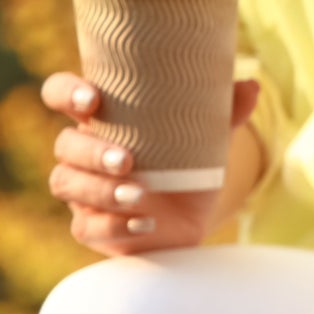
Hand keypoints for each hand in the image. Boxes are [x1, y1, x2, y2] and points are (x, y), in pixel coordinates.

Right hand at [41, 71, 259, 256]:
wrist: (189, 221)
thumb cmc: (186, 167)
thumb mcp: (204, 139)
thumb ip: (223, 113)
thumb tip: (253, 86)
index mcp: (100, 120)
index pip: (61, 94)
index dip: (66, 92)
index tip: (92, 99)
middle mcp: (81, 153)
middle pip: (65, 145)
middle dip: (92, 152)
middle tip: (127, 160)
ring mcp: (81, 191)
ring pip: (67, 184)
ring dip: (101, 190)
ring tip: (139, 195)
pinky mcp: (90, 226)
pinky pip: (87, 227)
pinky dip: (114, 226)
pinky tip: (143, 224)